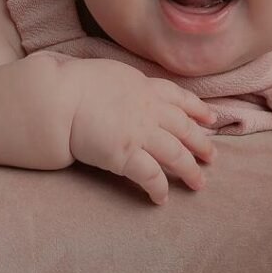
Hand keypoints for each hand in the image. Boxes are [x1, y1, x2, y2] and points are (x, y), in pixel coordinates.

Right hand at [59, 55, 216, 204]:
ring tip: (199, 183)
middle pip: (184, 128)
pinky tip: (162, 199)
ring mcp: (139, 134)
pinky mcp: (126, 156)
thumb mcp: (110, 73)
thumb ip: (126, 83)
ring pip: (176, 154)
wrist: (59, 98)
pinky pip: (151, 176)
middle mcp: (148, 110)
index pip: (179, 98)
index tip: (210, 119)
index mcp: (143, 86)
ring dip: (190, 170)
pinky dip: (159, 189)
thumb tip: (126, 89)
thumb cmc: (74, 82)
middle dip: (201, 143)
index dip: (197, 109)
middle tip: (212, 156)